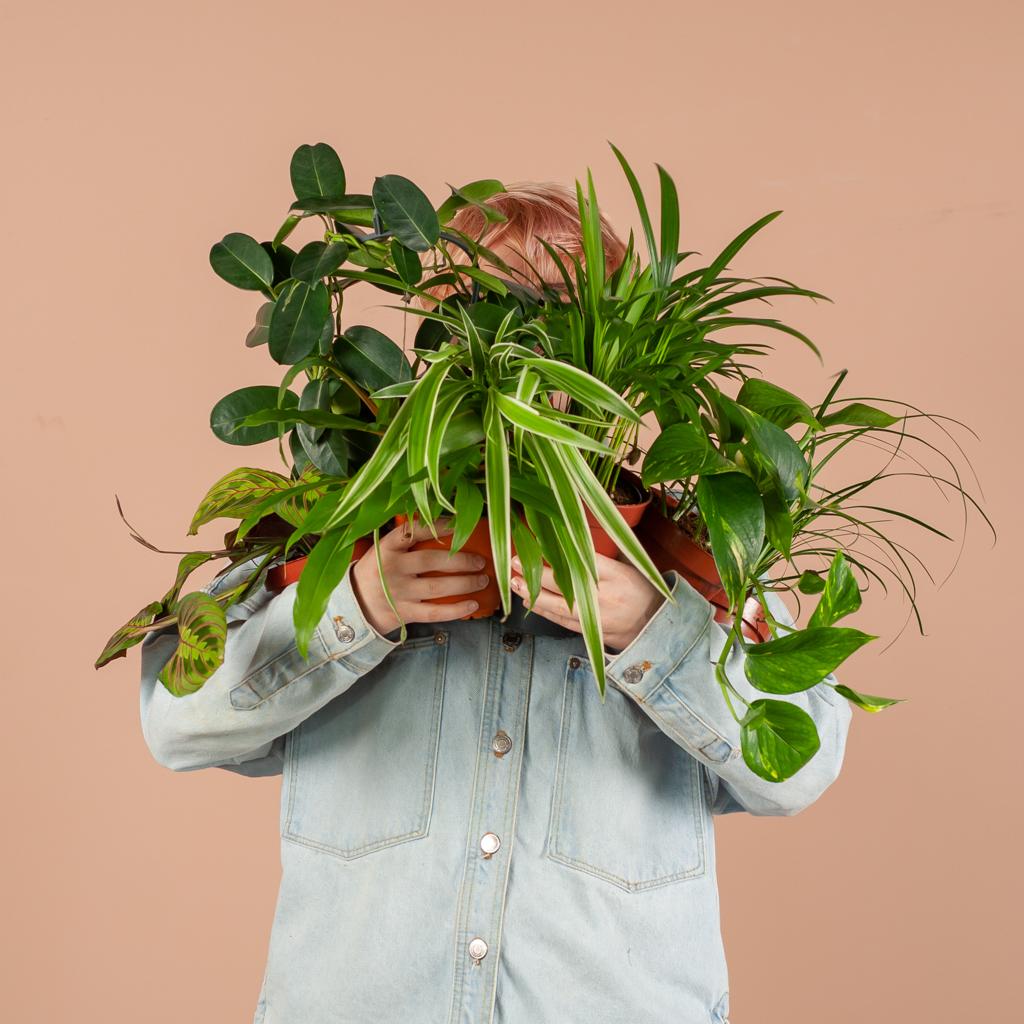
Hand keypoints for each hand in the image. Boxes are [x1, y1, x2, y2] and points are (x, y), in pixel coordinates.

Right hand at [351, 516, 489, 635]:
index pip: (413, 531)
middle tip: (480, 561)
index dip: (438, 526)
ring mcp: (397, 592)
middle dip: (461, 560)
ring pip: (437, 587)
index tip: (459, 524)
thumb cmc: (376, 572)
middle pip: (432, 560)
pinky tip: (472, 604)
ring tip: (482, 579)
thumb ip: (406, 541)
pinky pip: (434, 612)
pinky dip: (456, 610)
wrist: (354, 604)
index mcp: (386, 548)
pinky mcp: (404, 613)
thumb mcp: (382, 550)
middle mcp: (391, 568)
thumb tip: (447, 526)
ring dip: (465, 583)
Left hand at [510, 551, 666, 651]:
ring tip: (515, 583)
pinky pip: (561, 621)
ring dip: (533, 595)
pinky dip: (543, 611)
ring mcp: (596, 617)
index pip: (583, 561)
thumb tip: (574, 533)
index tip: (537, 544)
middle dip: (536, 575)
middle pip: (565, 585)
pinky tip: (529, 601)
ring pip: (559, 606)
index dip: (557, 554)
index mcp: (616, 575)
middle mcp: (605, 596)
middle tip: (515, 564)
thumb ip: (603, 554)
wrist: (654, 625)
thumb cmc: (639, 591)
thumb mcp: (629, 566)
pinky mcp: (590, 632)